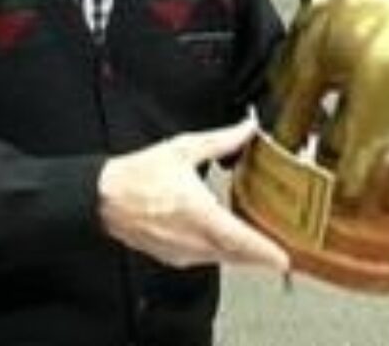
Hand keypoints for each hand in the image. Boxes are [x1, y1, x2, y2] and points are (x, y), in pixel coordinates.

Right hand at [97, 117, 288, 272]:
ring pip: (222, 259)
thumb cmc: (138, 176)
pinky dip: (221, 252)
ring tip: (262, 245)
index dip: (265, 252)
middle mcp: (193, 239)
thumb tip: (246, 128)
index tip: (284, 259)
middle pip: (237, 255)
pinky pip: (205, 258)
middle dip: (261, 255)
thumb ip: (221, 141)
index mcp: (199, 214)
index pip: (240, 240)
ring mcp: (182, 252)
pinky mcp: (173, 257)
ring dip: (242, 254)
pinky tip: (228, 240)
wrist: (104, 198)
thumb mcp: (184, 150)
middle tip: (283, 252)